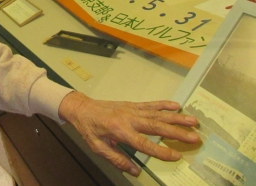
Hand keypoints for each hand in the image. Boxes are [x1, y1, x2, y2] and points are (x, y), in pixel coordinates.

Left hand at [58, 91, 199, 175]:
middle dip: (177, 132)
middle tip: (194, 137)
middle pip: (156, 126)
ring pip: (157, 114)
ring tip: (193, 121)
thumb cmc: (89, 129)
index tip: (176, 157)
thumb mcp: (98, 148)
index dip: (160, 152)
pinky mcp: (132, 105)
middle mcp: (129, 119)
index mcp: (120, 131)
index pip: (144, 144)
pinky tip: (176, 106)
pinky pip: (150, 105)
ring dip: (176, 118)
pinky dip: (164, 104)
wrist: (82, 108)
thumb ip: (117, 159)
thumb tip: (134, 171)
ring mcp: (132, 110)